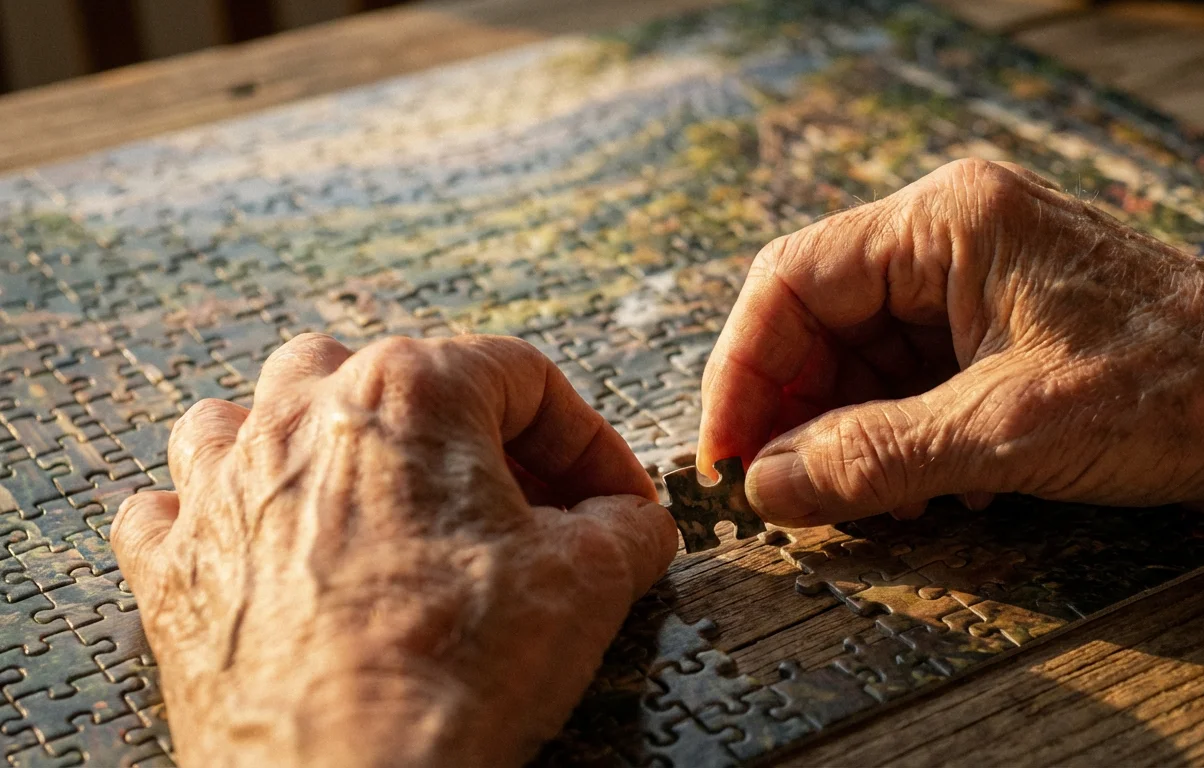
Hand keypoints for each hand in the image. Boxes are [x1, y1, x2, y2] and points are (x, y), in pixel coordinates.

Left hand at [111, 334, 677, 767]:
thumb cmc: (455, 676)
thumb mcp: (591, 582)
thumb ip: (626, 525)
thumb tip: (630, 522)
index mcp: (410, 392)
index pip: (526, 379)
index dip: (590, 442)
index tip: (613, 501)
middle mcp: (304, 415)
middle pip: (399, 376)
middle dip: (472, 437)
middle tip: (522, 510)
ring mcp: (224, 486)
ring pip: (266, 408)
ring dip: (328, 440)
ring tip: (381, 498)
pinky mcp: (177, 566)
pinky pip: (174, 501)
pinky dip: (217, 512)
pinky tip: (261, 543)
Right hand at [700, 158, 1203, 524]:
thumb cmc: (1177, 391)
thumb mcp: (1008, 432)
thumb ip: (876, 457)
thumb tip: (769, 487)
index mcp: (946, 221)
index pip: (795, 280)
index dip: (745, 370)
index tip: (729, 454)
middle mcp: (954, 237)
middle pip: (823, 320)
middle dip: (798, 410)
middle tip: (787, 493)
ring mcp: (981, 284)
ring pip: (865, 357)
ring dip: (850, 433)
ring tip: (863, 502)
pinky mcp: (1005, 331)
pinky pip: (914, 379)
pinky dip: (900, 437)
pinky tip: (923, 490)